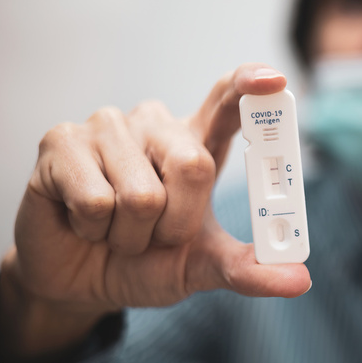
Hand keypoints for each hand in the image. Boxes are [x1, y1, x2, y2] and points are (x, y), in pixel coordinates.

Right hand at [0, 64, 310, 362]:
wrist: (82, 281)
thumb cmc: (146, 262)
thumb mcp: (202, 267)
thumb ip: (248, 269)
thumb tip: (299, 280)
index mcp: (196, 143)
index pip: (227, 100)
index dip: (249, 84)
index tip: (274, 81)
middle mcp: (156, 124)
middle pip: (193, 165)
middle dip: (177, 224)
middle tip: (155, 235)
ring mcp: (107, 127)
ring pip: (141, 194)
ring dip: (132, 235)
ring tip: (116, 228)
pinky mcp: (61, 140)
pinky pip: (95, 200)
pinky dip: (94, 230)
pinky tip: (83, 222)